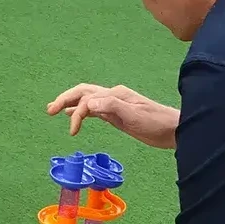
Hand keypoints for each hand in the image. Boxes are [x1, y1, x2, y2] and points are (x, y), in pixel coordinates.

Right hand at [48, 84, 179, 149]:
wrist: (175, 130)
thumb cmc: (157, 123)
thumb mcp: (135, 116)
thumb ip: (112, 107)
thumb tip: (89, 104)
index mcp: (115, 94)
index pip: (88, 99)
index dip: (77, 113)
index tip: (73, 131)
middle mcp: (113, 96)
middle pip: (83, 92)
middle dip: (65, 99)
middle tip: (49, 110)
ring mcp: (115, 104)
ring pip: (87, 100)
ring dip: (70, 103)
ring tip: (54, 110)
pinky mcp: (117, 114)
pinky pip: (95, 109)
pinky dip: (82, 111)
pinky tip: (75, 116)